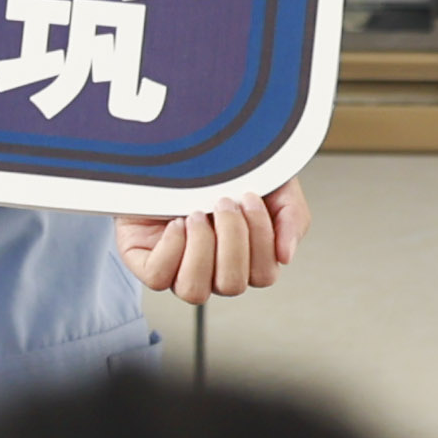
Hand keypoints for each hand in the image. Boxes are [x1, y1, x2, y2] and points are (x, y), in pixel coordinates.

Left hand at [118, 180, 312, 304]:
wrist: (176, 145)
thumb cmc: (224, 169)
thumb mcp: (272, 183)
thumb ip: (291, 216)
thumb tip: (286, 256)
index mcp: (244, 258)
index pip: (264, 275)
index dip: (261, 240)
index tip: (250, 197)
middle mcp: (212, 269)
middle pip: (232, 285)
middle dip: (232, 239)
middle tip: (223, 202)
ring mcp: (177, 269)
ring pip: (194, 291)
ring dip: (201, 250)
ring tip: (196, 214)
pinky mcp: (145, 260)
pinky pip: (157, 278)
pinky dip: (170, 250)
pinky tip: (176, 223)